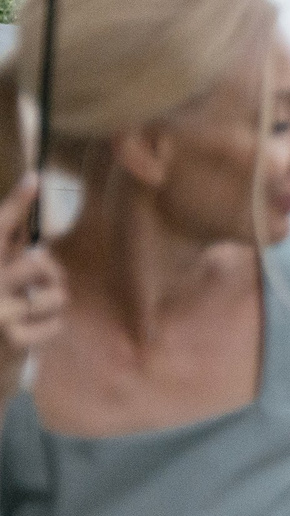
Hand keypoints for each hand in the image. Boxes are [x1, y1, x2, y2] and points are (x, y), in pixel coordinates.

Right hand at [0, 178, 66, 379]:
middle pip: (40, 262)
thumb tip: (31, 189)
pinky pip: (57, 324)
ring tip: (35, 308)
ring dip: (54, 302)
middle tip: (43, 282)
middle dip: (52, 272)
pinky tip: (30, 331)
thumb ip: (10, 245)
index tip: (35, 178)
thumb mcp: (0, 272)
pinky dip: (50, 328)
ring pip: (57, 294)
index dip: (16, 202)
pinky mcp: (10, 338)